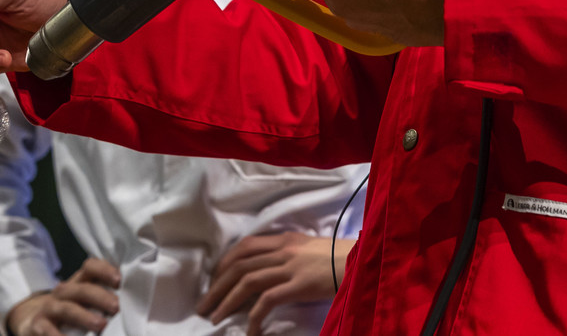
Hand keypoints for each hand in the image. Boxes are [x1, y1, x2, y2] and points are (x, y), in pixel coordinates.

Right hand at [7, 258, 120, 335]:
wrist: (34, 320)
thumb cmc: (72, 311)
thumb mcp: (86, 302)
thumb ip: (105, 300)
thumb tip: (133, 305)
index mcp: (79, 282)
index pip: (91, 267)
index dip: (104, 270)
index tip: (119, 280)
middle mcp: (64, 292)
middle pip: (82, 289)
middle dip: (100, 297)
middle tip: (116, 307)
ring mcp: (50, 308)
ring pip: (67, 308)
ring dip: (84, 316)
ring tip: (101, 325)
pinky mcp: (38, 325)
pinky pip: (46, 330)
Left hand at [197, 232, 353, 335]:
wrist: (362, 261)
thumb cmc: (340, 258)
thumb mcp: (309, 248)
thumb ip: (288, 254)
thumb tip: (267, 269)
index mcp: (284, 240)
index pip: (244, 247)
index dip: (224, 264)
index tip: (214, 281)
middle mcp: (283, 250)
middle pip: (239, 265)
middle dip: (217, 286)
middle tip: (203, 305)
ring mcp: (290, 267)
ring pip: (247, 281)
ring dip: (226, 301)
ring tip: (214, 318)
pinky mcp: (299, 285)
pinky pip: (267, 300)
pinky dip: (254, 316)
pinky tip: (249, 331)